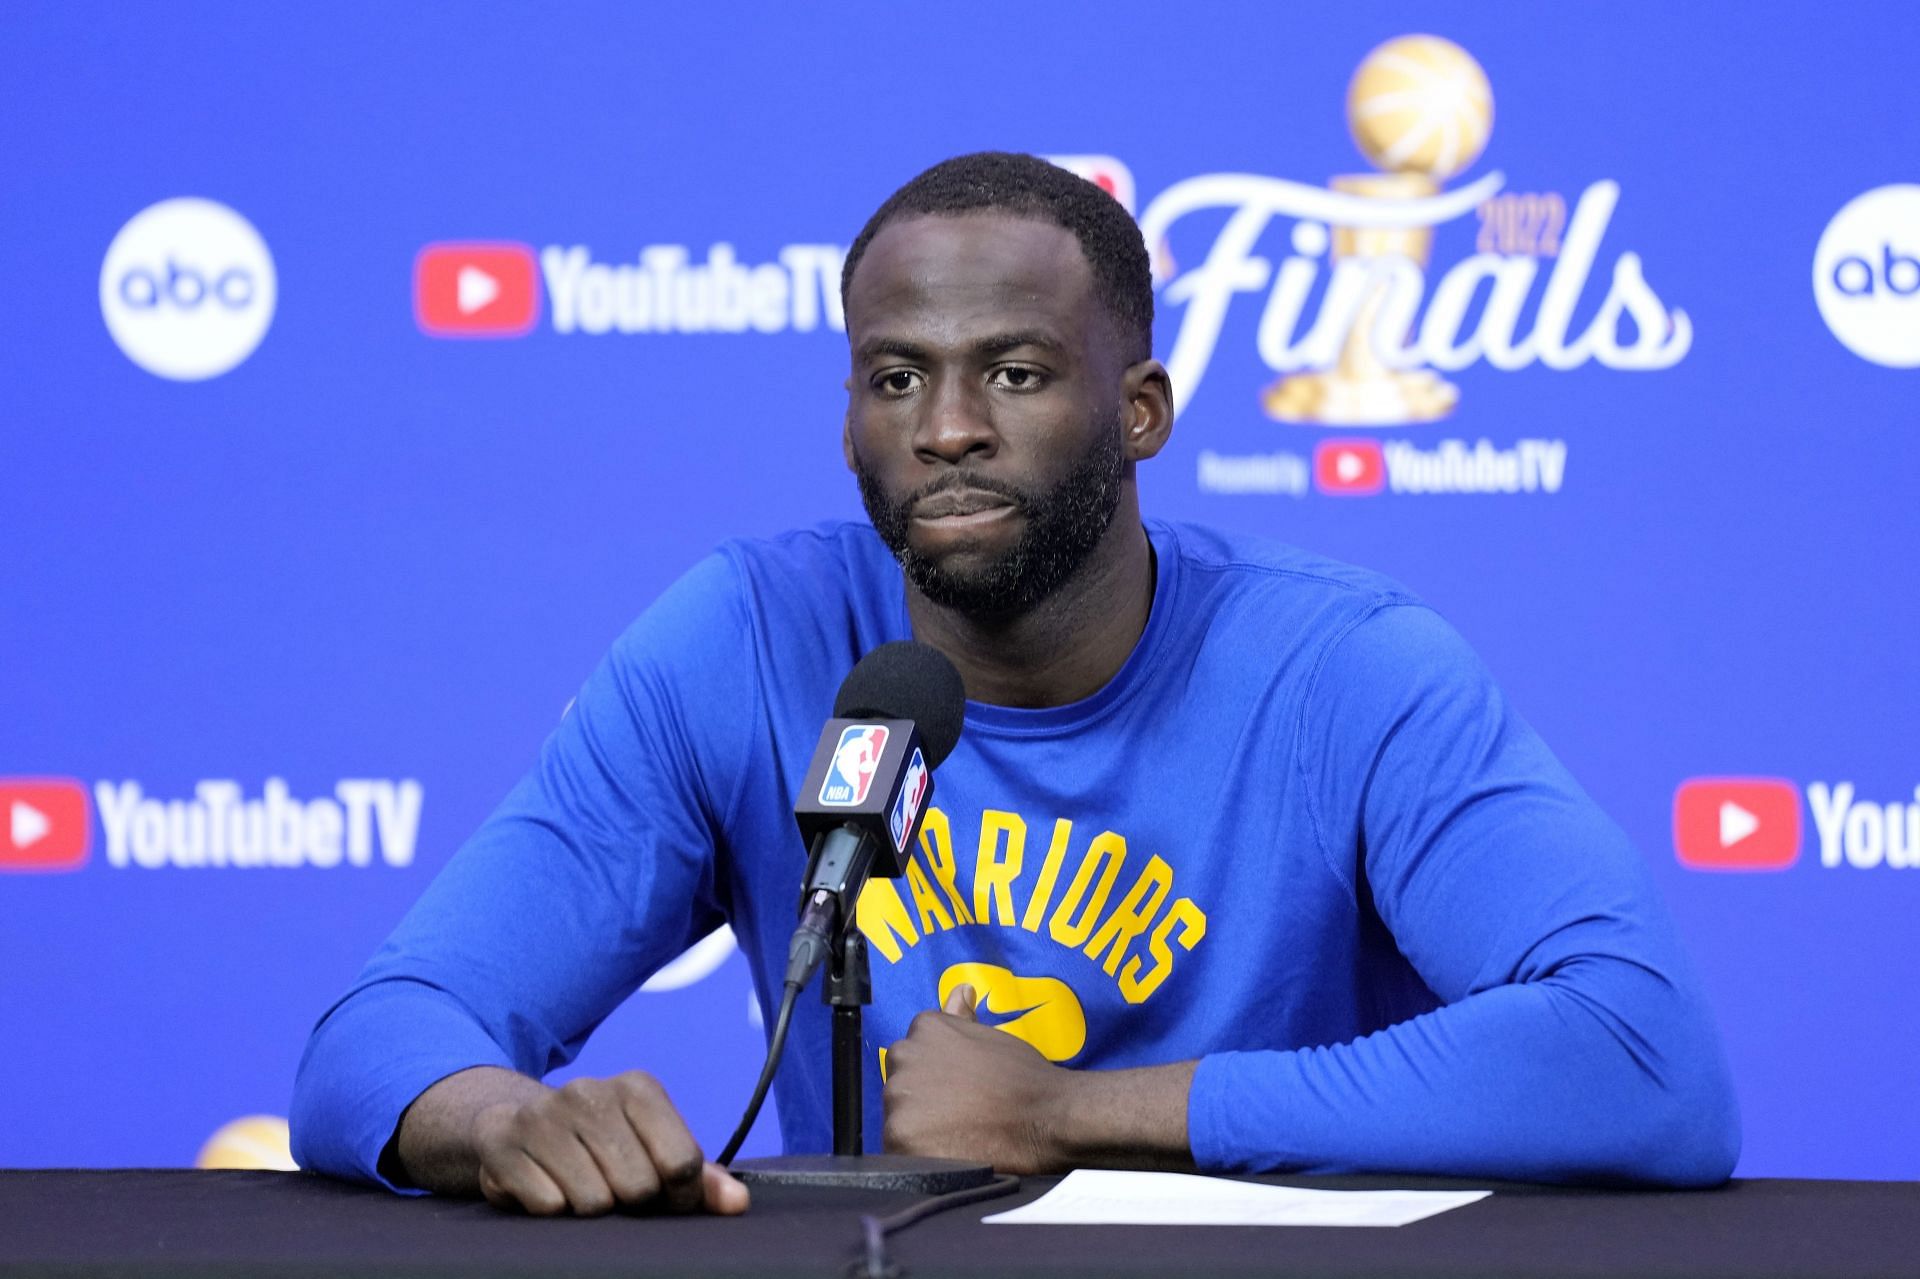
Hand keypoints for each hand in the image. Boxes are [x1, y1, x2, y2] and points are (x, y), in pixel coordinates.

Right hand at [469, 1071, 748, 1216]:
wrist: (516, 1126)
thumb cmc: (602, 1146)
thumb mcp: (654, 1150)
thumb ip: (702, 1179)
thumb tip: (738, 1205)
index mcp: (638, 1088)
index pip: (683, 1162)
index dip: (678, 1196)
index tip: (664, 1195)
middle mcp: (591, 1091)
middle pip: (638, 1187)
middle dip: (630, 1202)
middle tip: (612, 1188)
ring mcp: (544, 1113)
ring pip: (593, 1202)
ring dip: (589, 1209)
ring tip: (577, 1186)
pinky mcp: (504, 1141)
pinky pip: (548, 1207)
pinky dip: (550, 1210)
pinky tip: (544, 1185)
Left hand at [881, 984, 1075, 1172]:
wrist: (1048, 1118)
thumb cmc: (1025, 1079)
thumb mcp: (992, 1038)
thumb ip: (963, 1019)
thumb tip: (960, 991)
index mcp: (925, 1027)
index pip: (912, 1055)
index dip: (933, 1080)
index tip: (955, 1093)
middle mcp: (904, 1055)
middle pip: (900, 1085)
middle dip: (922, 1104)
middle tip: (959, 1118)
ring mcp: (899, 1096)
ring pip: (898, 1119)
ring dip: (920, 1132)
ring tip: (959, 1138)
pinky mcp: (899, 1136)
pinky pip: (899, 1151)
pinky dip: (920, 1157)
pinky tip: (950, 1154)